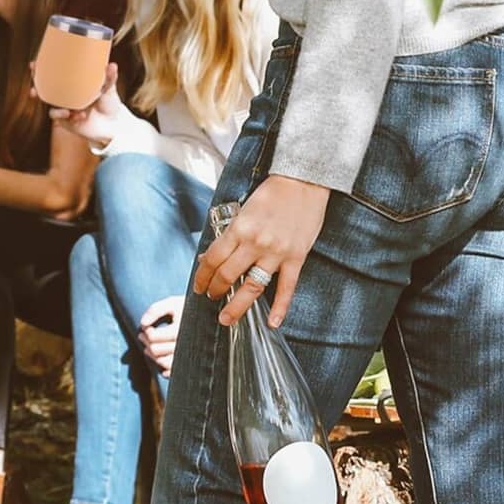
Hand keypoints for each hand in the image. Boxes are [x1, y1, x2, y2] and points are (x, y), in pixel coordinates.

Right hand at [32, 59, 131, 150]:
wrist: (113, 126)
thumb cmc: (110, 103)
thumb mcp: (109, 89)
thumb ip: (110, 78)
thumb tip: (112, 65)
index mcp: (73, 84)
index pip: (54, 74)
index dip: (42, 69)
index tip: (34, 64)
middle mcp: (65, 95)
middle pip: (45, 88)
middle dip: (36, 85)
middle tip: (34, 86)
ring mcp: (64, 107)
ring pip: (49, 104)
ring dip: (53, 105)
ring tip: (65, 109)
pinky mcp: (65, 120)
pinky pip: (58, 116)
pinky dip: (65, 115)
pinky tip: (78, 115)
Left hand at [137, 295, 182, 376]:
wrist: (208, 316)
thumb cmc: (188, 308)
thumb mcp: (172, 303)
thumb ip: (155, 310)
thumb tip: (143, 323)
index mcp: (181, 328)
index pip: (154, 336)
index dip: (145, 331)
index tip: (145, 327)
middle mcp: (186, 344)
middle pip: (156, 350)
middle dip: (146, 343)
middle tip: (142, 336)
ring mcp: (188, 355)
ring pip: (162, 362)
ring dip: (152, 355)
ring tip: (149, 346)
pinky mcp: (190, 363)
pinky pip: (172, 371)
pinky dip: (163, 367)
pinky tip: (162, 357)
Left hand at [192, 174, 329, 328]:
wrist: (304, 181)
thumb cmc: (273, 192)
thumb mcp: (244, 208)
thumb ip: (231, 232)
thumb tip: (214, 253)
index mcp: (239, 228)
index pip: (213, 259)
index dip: (202, 275)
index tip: (199, 285)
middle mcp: (255, 242)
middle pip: (227, 275)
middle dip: (215, 290)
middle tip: (211, 298)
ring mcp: (276, 252)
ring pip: (252, 287)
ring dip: (236, 306)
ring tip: (226, 318)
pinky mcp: (296, 257)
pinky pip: (286, 288)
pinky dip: (279, 307)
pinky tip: (272, 322)